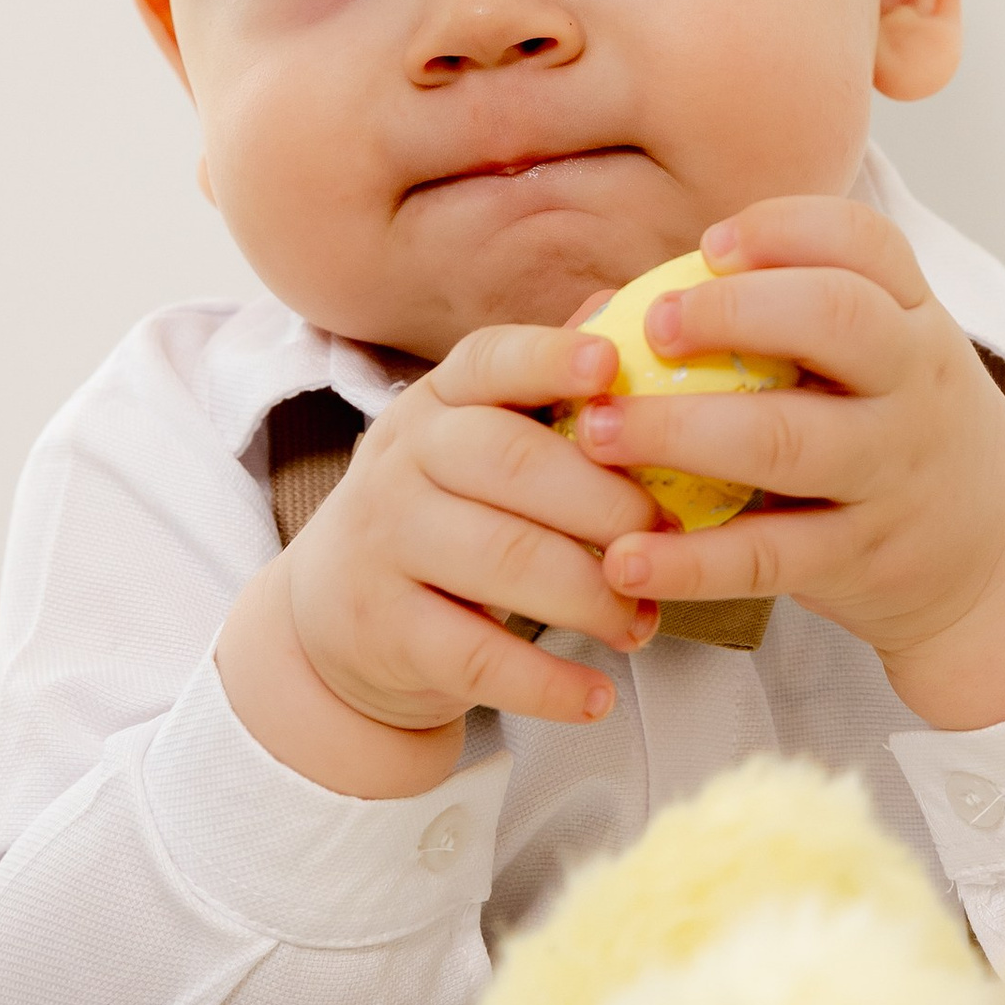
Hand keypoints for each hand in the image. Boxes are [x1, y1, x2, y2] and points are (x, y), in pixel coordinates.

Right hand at [217, 326, 664, 796]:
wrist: (334, 621)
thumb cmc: (448, 515)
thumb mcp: (478, 442)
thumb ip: (547, 390)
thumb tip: (624, 308)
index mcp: (438, 402)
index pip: (488, 360)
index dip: (549, 358)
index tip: (611, 366)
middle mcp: (402, 461)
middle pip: (510, 462)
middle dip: (605, 502)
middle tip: (670, 540)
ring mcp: (385, 545)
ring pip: (502, 558)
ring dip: (592, 594)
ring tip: (644, 622)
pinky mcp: (385, 631)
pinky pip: (478, 656)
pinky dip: (548, 682)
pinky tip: (598, 696)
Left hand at [572, 199, 1004, 730]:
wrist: (998, 561)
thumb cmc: (897, 434)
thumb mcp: (879, 362)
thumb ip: (774, 323)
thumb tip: (601, 313)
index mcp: (913, 318)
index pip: (866, 243)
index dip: (785, 229)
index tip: (710, 244)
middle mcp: (914, 382)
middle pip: (838, 319)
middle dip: (734, 311)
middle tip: (650, 326)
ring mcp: (892, 472)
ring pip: (789, 439)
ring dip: (683, 430)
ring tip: (600, 430)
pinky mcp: (861, 558)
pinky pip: (768, 557)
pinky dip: (691, 560)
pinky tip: (625, 555)